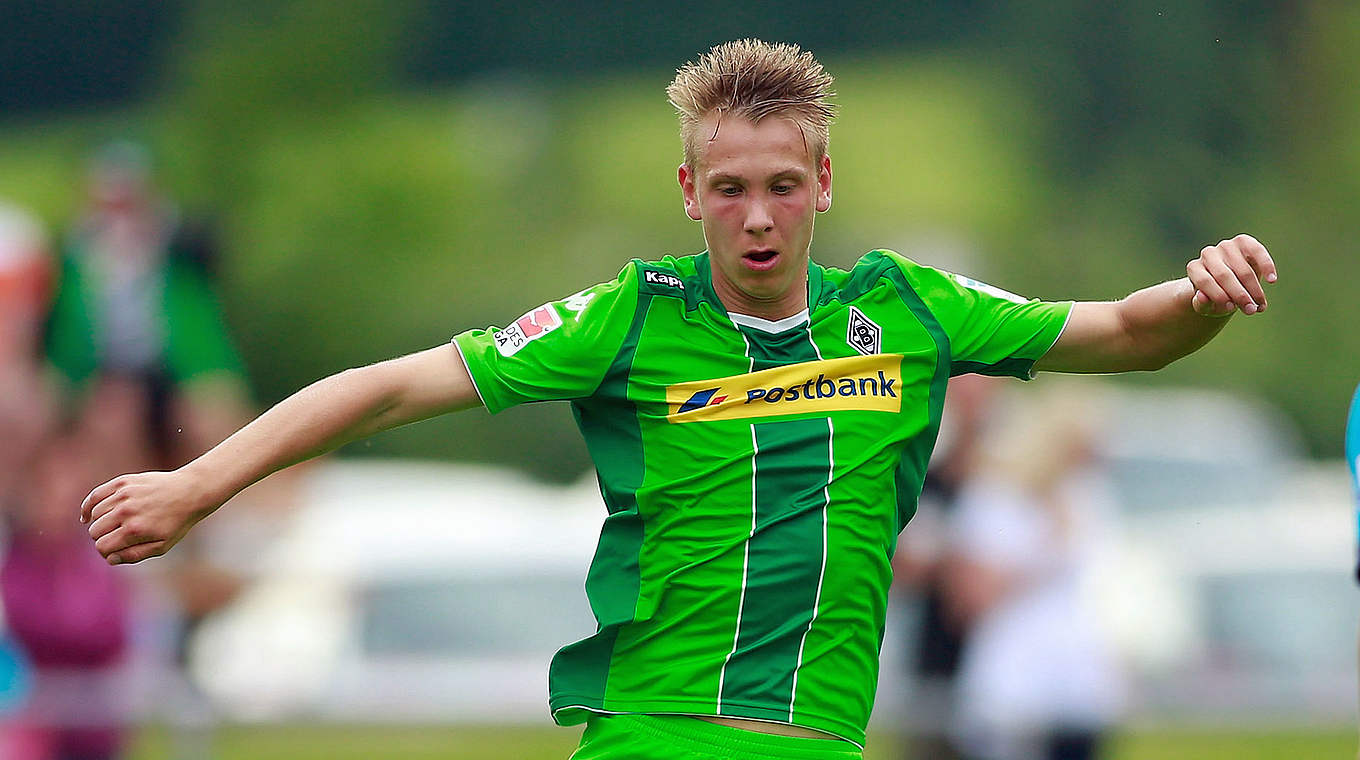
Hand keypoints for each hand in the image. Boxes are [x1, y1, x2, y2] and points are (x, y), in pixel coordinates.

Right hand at [81, 469, 217, 564]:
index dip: (106, 552)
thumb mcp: (162, 546)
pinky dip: (88, 507)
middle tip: (118, 537)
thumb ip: (134, 555)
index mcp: (135, 530)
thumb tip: (110, 559)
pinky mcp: (122, 482)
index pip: (102, 547)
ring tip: (115, 525)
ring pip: (94, 515)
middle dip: (103, 538)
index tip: (115, 551)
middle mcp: (126, 511)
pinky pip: (95, 496)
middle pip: (95, 532)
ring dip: (100, 522)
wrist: (190, 491)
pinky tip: (87, 516)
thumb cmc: (177, 522)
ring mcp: (123, 495)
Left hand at [1187, 233, 1277, 316]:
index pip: (1204, 281)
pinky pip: (1257, 251)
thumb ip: (1202, 304)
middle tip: (1251, 311)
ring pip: (1242, 269)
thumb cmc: (1215, 296)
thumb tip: (1202, 298)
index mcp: (1194, 268)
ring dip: (1254, 289)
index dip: (1218, 295)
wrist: (1227, 282)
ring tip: (1260, 305)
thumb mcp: (1206, 305)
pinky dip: (1266, 265)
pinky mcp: (1243, 241)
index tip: (1230, 309)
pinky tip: (1272, 280)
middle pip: (1224, 276)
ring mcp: (1225, 246)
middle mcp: (1207, 254)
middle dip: (1239, 295)